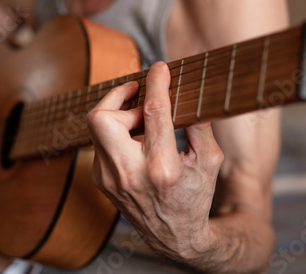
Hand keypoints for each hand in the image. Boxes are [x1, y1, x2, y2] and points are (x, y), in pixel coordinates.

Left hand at [87, 62, 223, 260]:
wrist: (174, 237)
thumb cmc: (195, 197)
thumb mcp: (209, 161)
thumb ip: (198, 125)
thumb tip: (184, 92)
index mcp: (162, 169)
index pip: (153, 113)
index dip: (156, 83)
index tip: (159, 68)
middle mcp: (129, 174)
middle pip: (101, 118)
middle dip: (118, 95)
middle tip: (139, 93)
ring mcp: (109, 179)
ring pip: (96, 127)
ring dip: (118, 113)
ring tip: (140, 116)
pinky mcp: (101, 180)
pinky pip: (100, 142)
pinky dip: (116, 132)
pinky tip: (134, 137)